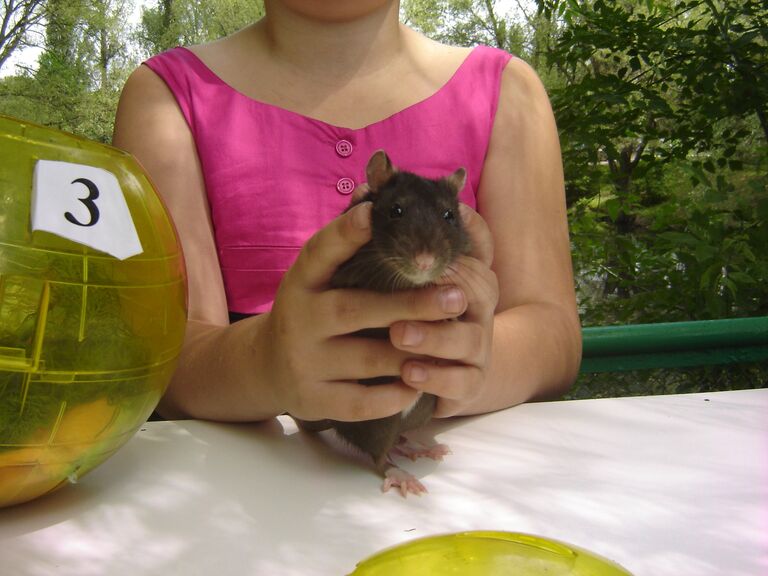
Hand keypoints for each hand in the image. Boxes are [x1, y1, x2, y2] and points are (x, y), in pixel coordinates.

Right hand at [259, 201, 469, 422]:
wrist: (268, 367)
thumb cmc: (312, 312)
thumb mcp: (318, 278)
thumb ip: (345, 247)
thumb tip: (374, 193)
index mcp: (300, 282)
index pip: (319, 252)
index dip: (344, 233)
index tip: (372, 212)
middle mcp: (298, 320)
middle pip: (354, 310)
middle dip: (409, 305)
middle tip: (457, 296)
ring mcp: (304, 362)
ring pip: (367, 358)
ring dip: (414, 351)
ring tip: (453, 337)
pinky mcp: (313, 400)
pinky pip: (362, 401)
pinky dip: (395, 395)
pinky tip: (421, 383)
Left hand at [389, 204, 498, 416]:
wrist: (435, 372)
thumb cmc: (407, 312)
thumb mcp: (397, 274)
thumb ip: (389, 237)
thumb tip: (362, 189)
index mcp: (465, 273)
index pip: (475, 247)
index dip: (459, 236)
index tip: (429, 229)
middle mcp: (478, 307)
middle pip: (477, 290)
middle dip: (441, 288)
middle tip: (408, 282)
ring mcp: (478, 346)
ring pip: (469, 339)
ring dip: (433, 337)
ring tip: (399, 336)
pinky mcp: (470, 383)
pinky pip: (461, 382)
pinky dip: (436, 377)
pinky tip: (408, 373)